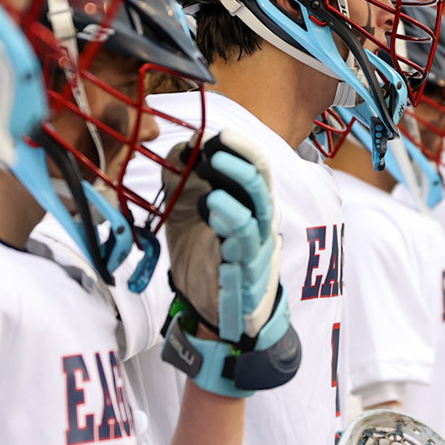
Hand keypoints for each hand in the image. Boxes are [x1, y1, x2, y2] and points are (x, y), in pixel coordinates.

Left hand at [160, 133, 299, 395]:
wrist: (211, 310)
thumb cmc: (206, 255)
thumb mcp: (187, 211)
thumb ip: (185, 179)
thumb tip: (182, 146)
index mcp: (250, 205)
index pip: (257, 170)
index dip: (245, 150)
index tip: (223, 134)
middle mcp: (259, 225)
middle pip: (261, 191)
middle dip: (240, 168)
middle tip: (214, 153)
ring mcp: (254, 252)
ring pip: (254, 221)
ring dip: (234, 200)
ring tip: (210, 185)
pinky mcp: (243, 278)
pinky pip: (241, 253)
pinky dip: (228, 232)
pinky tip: (211, 217)